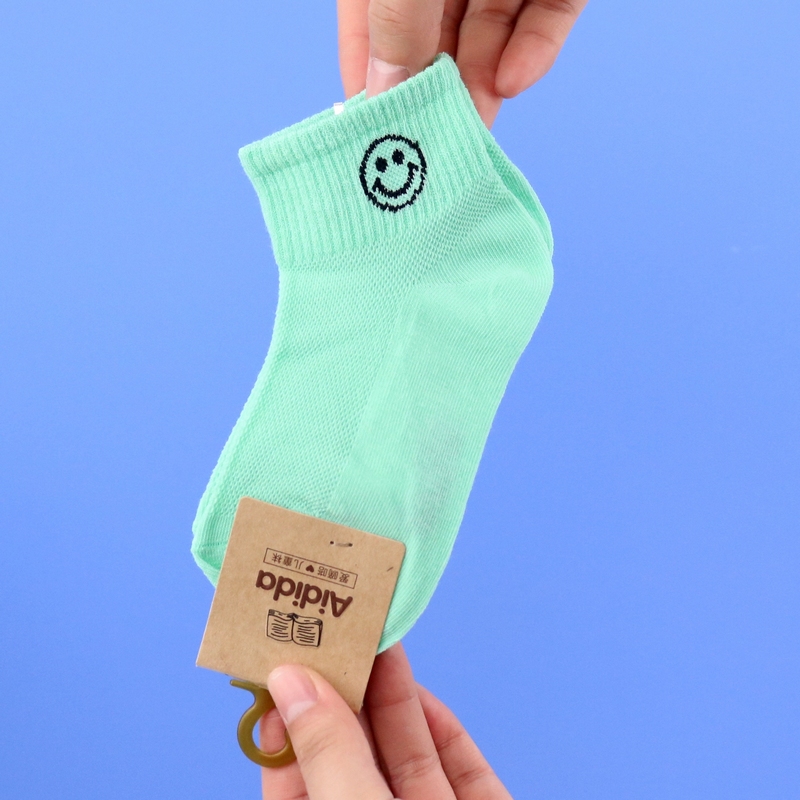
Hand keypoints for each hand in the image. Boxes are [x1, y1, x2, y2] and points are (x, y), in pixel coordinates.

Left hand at [260, 643, 511, 798]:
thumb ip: (327, 750)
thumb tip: (289, 682)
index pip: (294, 769)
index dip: (290, 711)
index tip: (288, 654)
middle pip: (354, 749)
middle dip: (346, 687)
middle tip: (338, 628)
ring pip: (405, 751)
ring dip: (392, 694)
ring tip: (377, 638)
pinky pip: (456, 765)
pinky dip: (438, 724)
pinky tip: (417, 687)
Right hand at [337, 0, 588, 126]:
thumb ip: (395, 26)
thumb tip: (382, 97)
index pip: (370, 26)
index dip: (371, 79)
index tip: (373, 137)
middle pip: (434, 38)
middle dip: (435, 93)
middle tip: (432, 150)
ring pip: (490, 32)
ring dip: (483, 84)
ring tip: (474, 131)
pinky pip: (548, 12)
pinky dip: (535, 48)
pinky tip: (515, 81)